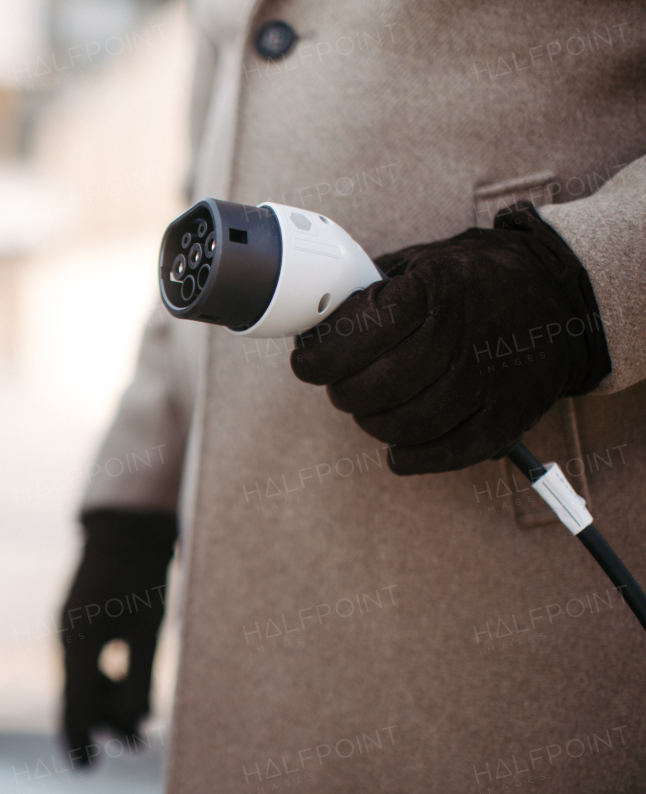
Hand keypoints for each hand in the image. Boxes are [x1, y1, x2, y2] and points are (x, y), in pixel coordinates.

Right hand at [60, 509, 175, 764]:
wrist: (126, 527)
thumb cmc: (143, 574)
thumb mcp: (150, 627)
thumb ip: (140, 676)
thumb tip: (136, 722)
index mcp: (81, 638)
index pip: (74, 701)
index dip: (79, 738)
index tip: (86, 769)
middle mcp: (67, 635)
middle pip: (78, 695)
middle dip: (105, 722)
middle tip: (140, 744)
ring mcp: (69, 627)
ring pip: (80, 680)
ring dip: (105, 702)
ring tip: (140, 721)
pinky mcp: (76, 621)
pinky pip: (83, 662)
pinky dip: (102, 680)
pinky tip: (125, 685)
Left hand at [290, 202, 609, 474]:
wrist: (558, 291)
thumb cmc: (472, 279)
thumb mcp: (419, 262)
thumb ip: (369, 290)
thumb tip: (314, 326)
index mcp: (434, 290)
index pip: (358, 336)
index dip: (321, 358)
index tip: (307, 364)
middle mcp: (463, 335)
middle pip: (379, 386)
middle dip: (344, 392)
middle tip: (339, 387)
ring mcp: (490, 379)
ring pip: (408, 424)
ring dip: (374, 424)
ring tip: (369, 410)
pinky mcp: (509, 414)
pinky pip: (450, 451)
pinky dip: (414, 457)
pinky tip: (398, 449)